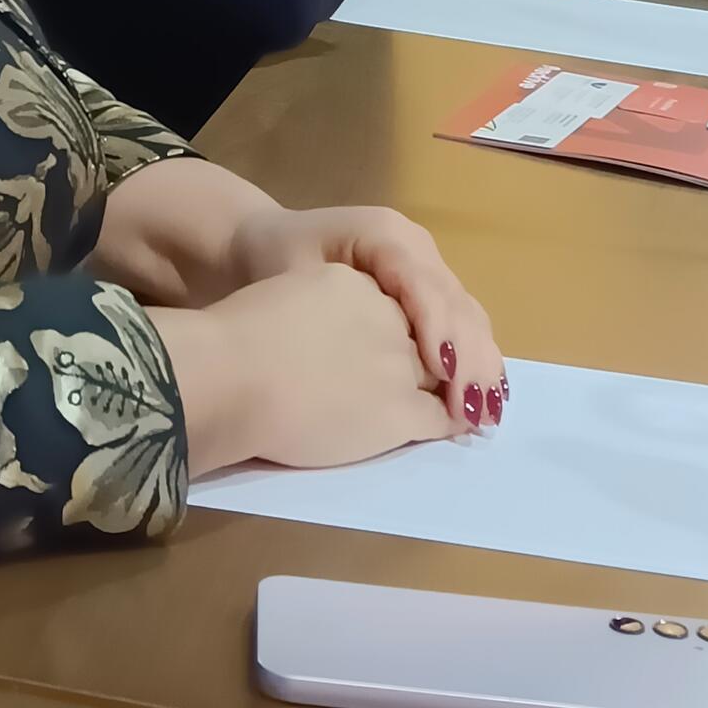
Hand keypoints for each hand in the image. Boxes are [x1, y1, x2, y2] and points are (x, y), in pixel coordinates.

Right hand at [156, 264, 456, 473]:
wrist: (234, 372)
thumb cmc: (244, 333)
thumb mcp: (291, 293)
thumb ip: (322, 306)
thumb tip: (333, 334)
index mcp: (358, 285)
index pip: (400, 305)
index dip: (416, 325)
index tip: (427, 340)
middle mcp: (387, 318)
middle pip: (428, 338)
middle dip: (448, 356)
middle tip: (469, 377)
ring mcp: (397, 365)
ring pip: (442, 375)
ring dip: (459, 388)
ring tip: (473, 404)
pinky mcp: (398, 411)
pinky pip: (439, 414)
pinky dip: (452, 418)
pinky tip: (460, 423)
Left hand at [228, 204, 504, 432]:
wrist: (269, 242)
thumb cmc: (275, 261)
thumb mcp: (297, 279)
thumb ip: (338, 313)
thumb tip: (379, 359)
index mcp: (384, 235)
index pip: (422, 283)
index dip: (437, 328)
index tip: (443, 374)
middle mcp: (415, 245)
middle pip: (455, 300)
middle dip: (469, 355)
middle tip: (475, 410)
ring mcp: (425, 265)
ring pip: (466, 312)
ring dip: (479, 363)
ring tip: (486, 413)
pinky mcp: (426, 289)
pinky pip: (458, 322)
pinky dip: (472, 360)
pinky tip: (480, 397)